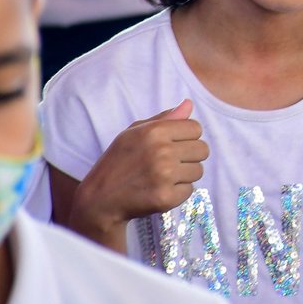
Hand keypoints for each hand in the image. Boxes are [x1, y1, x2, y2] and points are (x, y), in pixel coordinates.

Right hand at [71, 99, 208, 235]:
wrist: (100, 199)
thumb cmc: (118, 162)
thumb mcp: (133, 133)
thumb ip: (164, 118)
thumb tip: (189, 104)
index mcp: (155, 131)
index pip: (196, 128)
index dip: (187, 137)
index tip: (173, 145)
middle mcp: (162, 151)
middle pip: (203, 149)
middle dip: (190, 156)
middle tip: (169, 163)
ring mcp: (165, 176)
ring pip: (198, 170)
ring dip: (184, 175)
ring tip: (162, 177)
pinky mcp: (166, 197)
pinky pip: (189, 190)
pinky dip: (177, 192)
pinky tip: (159, 190)